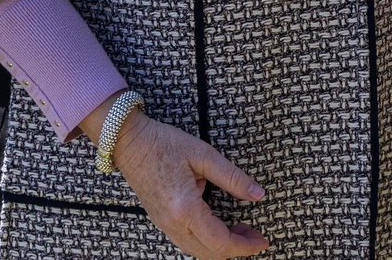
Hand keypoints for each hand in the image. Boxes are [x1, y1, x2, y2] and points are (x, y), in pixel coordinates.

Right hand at [112, 110, 269, 257]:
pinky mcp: (161, 221)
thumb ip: (233, 177)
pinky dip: (207, 242)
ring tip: (240, 230)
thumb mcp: (204, 155)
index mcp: (185, 209)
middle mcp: (173, 224)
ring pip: (197, 251)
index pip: (220, 242)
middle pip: (209, 253)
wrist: (130, 142)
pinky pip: (187, 242)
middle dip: (236, 249)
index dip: (244, 246)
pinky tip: (219, 227)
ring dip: (221, 247)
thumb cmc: (164, 144)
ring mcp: (164, 225)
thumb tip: (257, 194)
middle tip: (255, 234)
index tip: (262, 240)